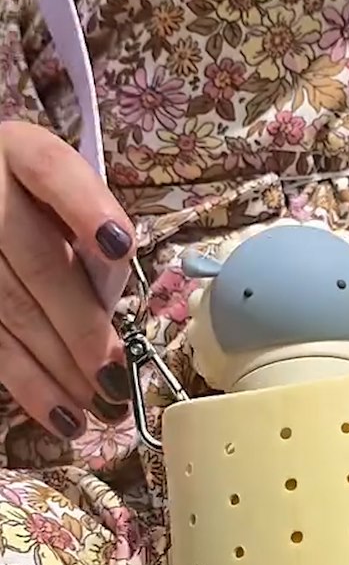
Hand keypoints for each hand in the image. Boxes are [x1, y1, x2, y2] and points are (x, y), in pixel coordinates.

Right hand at [0, 121, 135, 437]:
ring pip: (3, 308)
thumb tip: (109, 308)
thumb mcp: (62, 200)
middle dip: (81, 326)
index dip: (86, 209)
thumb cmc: (32, 203)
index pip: (52, 169)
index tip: (120, 248)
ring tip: (98, 410)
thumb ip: (88, 237)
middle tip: (116, 378)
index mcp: (21, 151)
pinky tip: (57, 412)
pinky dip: (23, 382)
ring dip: (54, 368)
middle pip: (34, 260)